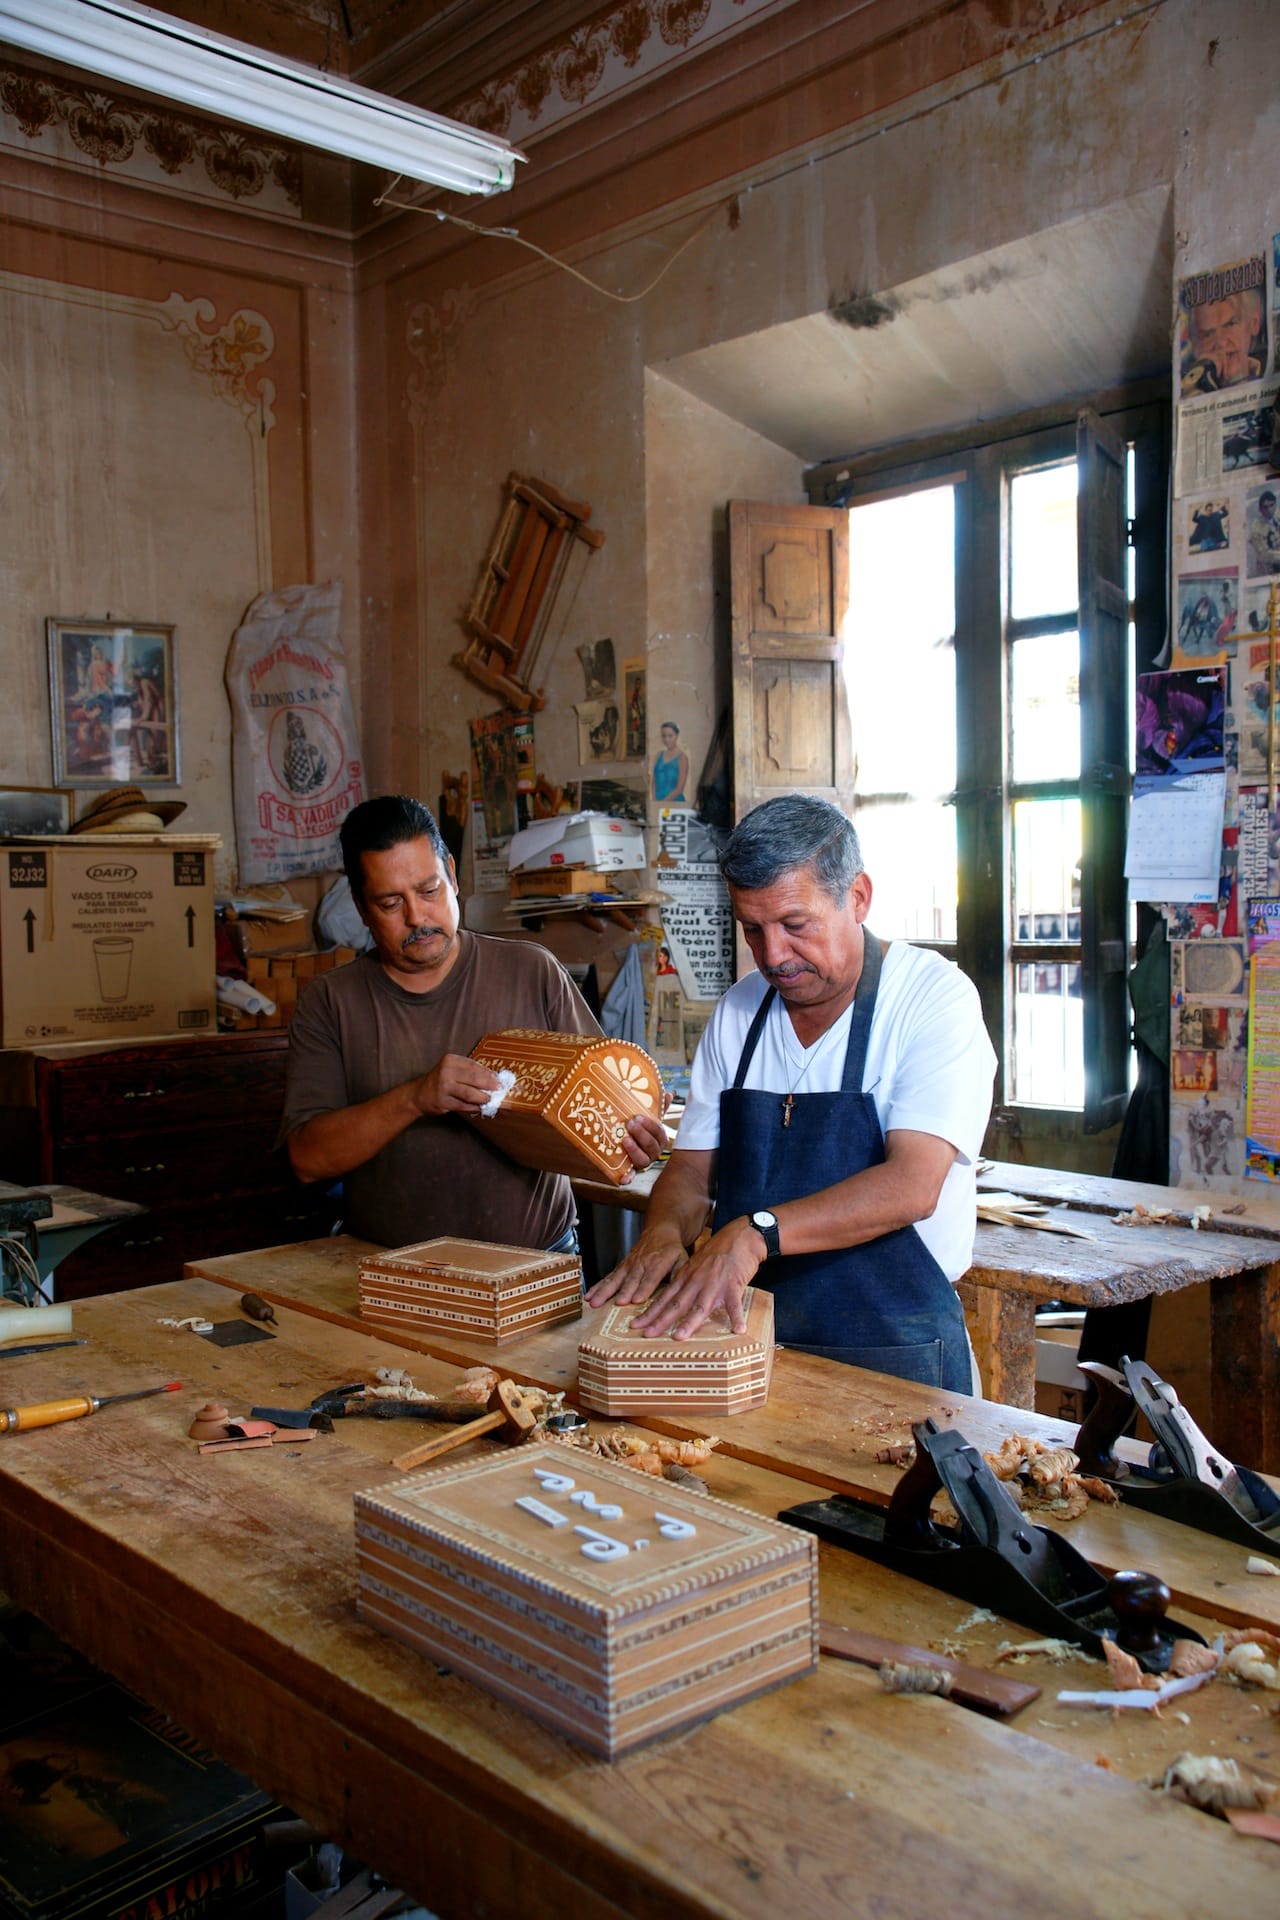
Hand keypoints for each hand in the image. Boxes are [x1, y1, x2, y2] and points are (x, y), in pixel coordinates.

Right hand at [411, 1053, 503, 1117]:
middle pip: (474, 1078)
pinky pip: (463, 1105)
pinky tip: (479, 1107)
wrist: (418, 1094)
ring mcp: (444, 1087)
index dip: (488, 1073)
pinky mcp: (443, 1102)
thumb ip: (468, 1072)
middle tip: (499, 1089)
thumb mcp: (451, 1069)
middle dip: (489, 1085)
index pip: (474, 1066)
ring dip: (483, 1098)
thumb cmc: (439, 1080)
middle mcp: (446, 1071)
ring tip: (490, 1100)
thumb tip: (492, 1078)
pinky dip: (473, 1107)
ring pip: (470, 1093)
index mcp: (450, 1060)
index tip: (498, 1079)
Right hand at [586, 1226, 687, 1309]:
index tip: (636, 1300)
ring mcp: (629, 1264)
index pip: (651, 1277)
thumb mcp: (682, 1259)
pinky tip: (589, 1296)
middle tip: (618, 1303)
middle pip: (631, 1279)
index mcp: (659, 1262)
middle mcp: (641, 1263)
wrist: (660, 1230)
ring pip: (615, 1279)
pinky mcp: (621, 1266)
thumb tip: (680, 1291)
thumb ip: (680, 1274)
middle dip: (624, 1291)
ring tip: (595, 1302)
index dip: (644, 1288)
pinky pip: (608, 1277)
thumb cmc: (672, 1249)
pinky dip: (598, 1287)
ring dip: (605, 1291)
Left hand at [618, 1110, 668, 1176]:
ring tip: (625, 1140)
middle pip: (651, 1145)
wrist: (624, 1147)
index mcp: (659, 1140)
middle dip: (640, 1134)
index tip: (637, 1116)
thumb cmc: (640, 1131)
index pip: (658, 1132)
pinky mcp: (631, 1171)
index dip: (649, 1125)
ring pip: (643, 1160)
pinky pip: (631, 1176)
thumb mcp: (648, 1120)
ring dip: (635, 1150)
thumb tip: (669, 1094)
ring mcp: (643, 1162)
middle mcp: (653, 1153)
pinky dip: (627, 1178)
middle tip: (628, 1123)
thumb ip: (659, 1109)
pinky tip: (622, 1179)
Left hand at [626, 1217, 761, 1339]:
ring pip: (700, 1307)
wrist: (739, 1237)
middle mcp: (696, 1282)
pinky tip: (739, 1329)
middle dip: (660, 1320)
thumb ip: (685, 1281)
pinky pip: (735, 1304)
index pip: (664, 1298)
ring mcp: (714, 1285)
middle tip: (647, 1334)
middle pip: (676, 1304)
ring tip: (679, 1337)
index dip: (650, 1312)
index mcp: (685, 1278)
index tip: (636, 1325)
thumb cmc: (718, 1253)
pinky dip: (737, 1317)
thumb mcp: (695, 1265)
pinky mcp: (733, 1286)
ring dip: (689, 1323)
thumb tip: (674, 1298)